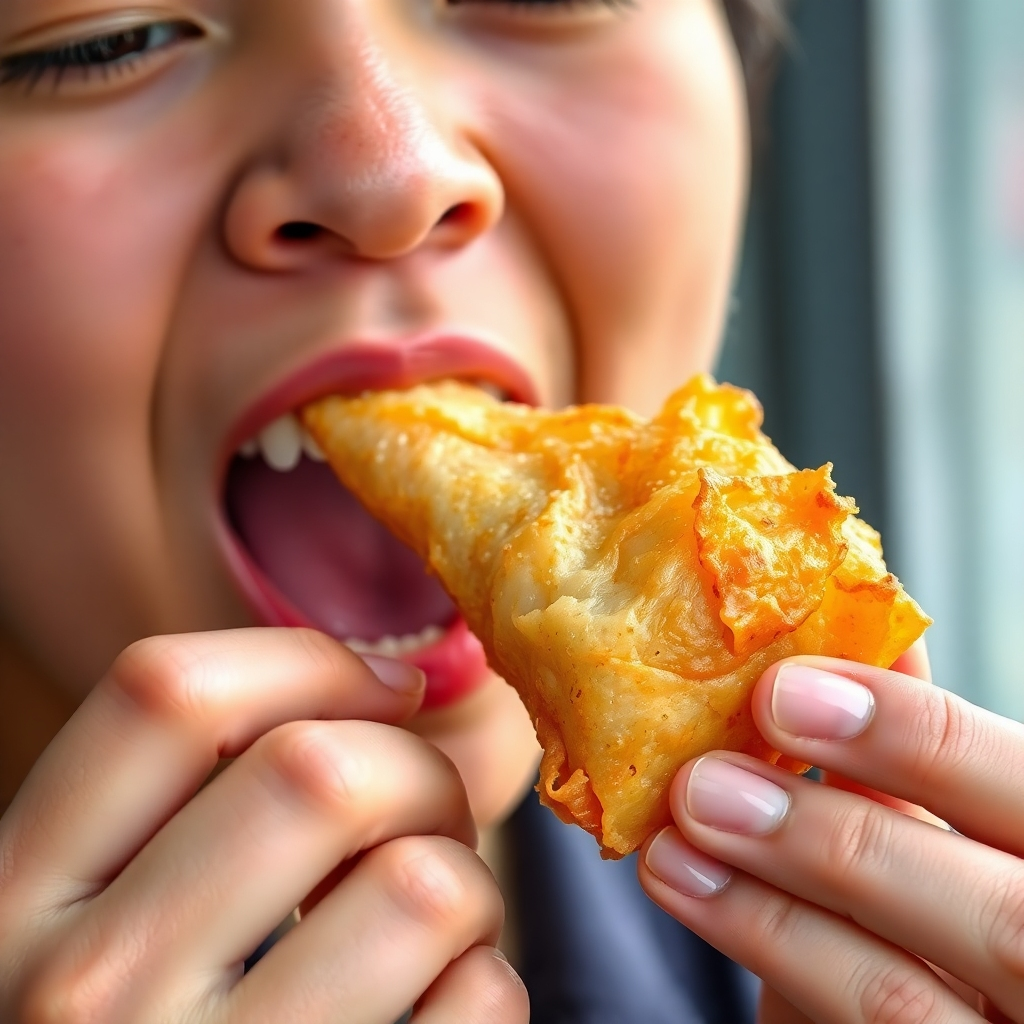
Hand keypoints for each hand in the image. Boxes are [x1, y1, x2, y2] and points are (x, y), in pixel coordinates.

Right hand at [0, 628, 527, 1023]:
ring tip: (427, 918)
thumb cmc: (147, 1020)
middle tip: (424, 815)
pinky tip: (430, 1000)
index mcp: (17, 893)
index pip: (166, 692)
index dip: (311, 661)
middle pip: (321, 773)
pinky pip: (478, 998)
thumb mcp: (111, 905)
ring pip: (422, 885)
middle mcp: (87, 991)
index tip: (387, 688)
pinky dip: (482, 979)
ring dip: (463, 881)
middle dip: (418, 772)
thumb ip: (204, 794)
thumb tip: (393, 678)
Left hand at [638, 643, 1023, 1022]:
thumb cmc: (949, 895)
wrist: (944, 996)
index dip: (922, 741)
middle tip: (706, 782)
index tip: (785, 688)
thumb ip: (921, 750)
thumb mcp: (953, 821)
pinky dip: (768, 963)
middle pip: (999, 921)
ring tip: (672, 850)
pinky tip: (696, 899)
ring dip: (769, 915)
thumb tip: (863, 629)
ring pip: (906, 1000)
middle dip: (838, 839)